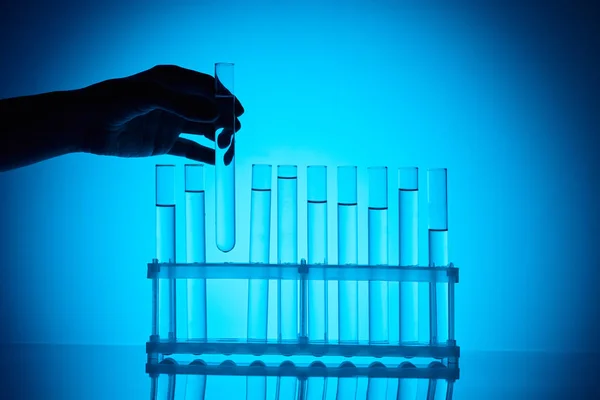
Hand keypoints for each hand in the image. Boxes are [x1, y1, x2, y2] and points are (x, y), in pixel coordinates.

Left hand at [73, 65, 243, 164]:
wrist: (86, 125)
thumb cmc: (113, 101)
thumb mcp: (149, 96)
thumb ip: (183, 106)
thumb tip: (216, 115)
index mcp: (172, 81)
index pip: (207, 87)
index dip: (225, 99)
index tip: (239, 112)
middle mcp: (175, 101)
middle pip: (209, 110)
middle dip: (225, 121)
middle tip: (233, 133)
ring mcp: (170, 123)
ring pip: (203, 131)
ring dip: (219, 139)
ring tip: (230, 149)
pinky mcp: (163, 143)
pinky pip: (190, 150)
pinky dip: (205, 155)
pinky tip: (218, 161)